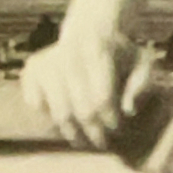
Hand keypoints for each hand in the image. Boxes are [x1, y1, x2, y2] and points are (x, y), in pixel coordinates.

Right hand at [21, 31, 154, 150]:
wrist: (88, 30)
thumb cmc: (120, 53)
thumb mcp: (140, 61)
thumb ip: (141, 83)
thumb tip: (128, 111)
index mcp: (97, 50)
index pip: (101, 98)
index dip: (110, 119)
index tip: (116, 128)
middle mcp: (69, 54)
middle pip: (81, 110)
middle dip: (93, 132)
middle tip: (100, 143)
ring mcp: (48, 61)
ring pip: (59, 112)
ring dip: (72, 132)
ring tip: (81, 141)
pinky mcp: (32, 69)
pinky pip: (36, 104)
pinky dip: (47, 116)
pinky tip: (60, 118)